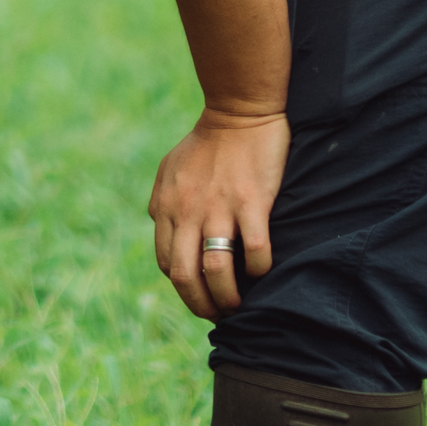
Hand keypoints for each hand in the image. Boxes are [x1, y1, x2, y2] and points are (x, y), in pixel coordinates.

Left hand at [149, 108, 286, 318]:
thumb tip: (162, 230)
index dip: (185, 289)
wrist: (239, 110)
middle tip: (220, 315)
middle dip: (201, 304)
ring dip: (229, 297)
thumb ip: (164, 203)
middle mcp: (186, 211)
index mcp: (166, 207)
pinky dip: (259, 270)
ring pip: (216, 269)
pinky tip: (264, 272)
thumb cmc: (208, 142)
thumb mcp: (171, 171)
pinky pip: (254, 250)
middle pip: (185, 276)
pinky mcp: (250, 201)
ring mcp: (218, 207)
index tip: (203, 297)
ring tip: (241, 305)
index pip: (167, 264)